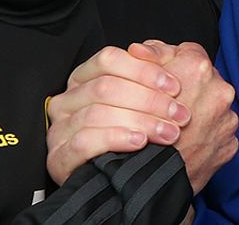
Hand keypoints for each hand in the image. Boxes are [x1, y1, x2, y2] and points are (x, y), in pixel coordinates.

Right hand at [45, 45, 189, 185]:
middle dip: (148, 99)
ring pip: (97, 112)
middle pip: (106, 86)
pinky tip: (140, 142)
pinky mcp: (58, 158)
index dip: (143, 70)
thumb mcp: (151, 100)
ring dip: (140, 120)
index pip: (109, 60)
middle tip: (180, 114)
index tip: (175, 86)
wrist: (128, 187)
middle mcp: (68, 100)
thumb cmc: (141, 138)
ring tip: (169, 132)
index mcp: (86, 78)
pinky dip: (115, 138)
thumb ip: (152, 68)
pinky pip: (84, 142)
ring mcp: (60, 129)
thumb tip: (148, 50)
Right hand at [134, 41, 238, 192]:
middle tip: (169, 105)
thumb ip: (149, 58)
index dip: (173, 63)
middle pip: (204, 79)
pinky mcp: (230, 144)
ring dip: (200, 111)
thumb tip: (144, 48)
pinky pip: (218, 131)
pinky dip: (207, 134)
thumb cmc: (143, 130)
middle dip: (189, 88)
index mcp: (198, 68)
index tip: (164, 78)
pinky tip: (189, 142)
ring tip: (177, 127)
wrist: (153, 180)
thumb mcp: (137, 83)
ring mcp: (228, 118)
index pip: (189, 51)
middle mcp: (220, 90)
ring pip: (213, 106)